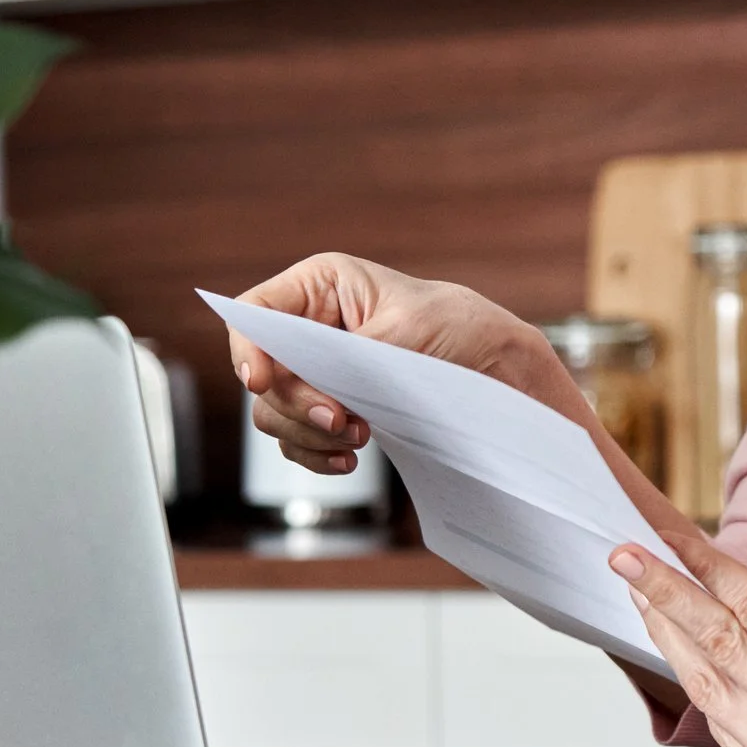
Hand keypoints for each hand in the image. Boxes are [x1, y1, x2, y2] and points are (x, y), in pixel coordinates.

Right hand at [229, 252, 586, 474]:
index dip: (249, 348)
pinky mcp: (331, 407)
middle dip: (296, 405)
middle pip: (263, 373)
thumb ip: (352, 356)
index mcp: (321, 285)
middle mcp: (309, 327)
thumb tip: (314, 390)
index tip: (263, 381)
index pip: (256, 312)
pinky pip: (297, 441)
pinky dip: (316, 454)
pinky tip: (348, 460)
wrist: (498, 367)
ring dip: (310, 434)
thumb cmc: (460, 325)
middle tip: (341, 421)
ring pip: (274, 413)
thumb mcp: (409, 329)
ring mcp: (317, 371)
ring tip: (358, 437)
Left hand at [611, 529, 746, 746]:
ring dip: (668, 637)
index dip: (704, 567)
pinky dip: (701, 683)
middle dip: (663, 595)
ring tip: (643, 598)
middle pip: (716, 644)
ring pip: (706, 686)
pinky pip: (722, 724)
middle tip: (625, 559)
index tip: (667, 536)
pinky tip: (684, 650)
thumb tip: (720, 591)